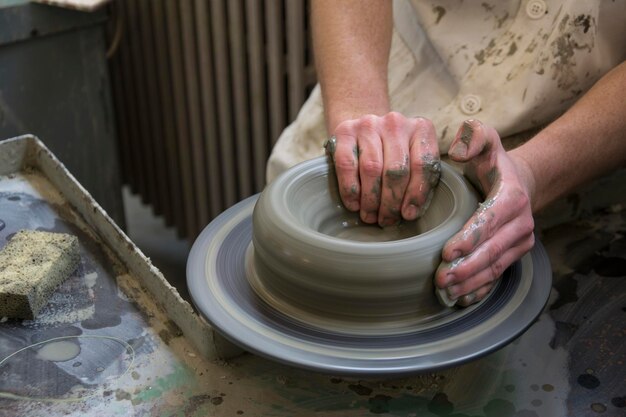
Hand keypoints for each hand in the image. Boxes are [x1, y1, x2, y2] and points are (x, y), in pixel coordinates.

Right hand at [326, 112, 440, 226]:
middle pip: (396, 169)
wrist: (364, 129)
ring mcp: (368, 125)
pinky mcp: (345, 131)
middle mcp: (395, 123)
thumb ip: (419, 178)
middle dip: (391, 202)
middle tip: (386, 220)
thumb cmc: (393, 152)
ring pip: (372, 169)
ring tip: (370, 216)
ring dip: (370, 199)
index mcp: (420, 129)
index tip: (408, 214)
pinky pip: (347, 165)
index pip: (423, 165)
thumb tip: (411, 212)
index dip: (416, 194)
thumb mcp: (413, 158)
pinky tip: (354, 204)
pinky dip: (350, 189)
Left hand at [435, 119, 535, 306]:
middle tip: (440, 280)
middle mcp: (521, 223)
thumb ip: (473, 136)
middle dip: (466, 269)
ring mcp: (520, 242)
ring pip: (495, 267)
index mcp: (512, 196)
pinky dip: (481, 290)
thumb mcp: (485, 140)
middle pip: (491, 251)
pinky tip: (463, 301)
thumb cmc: (492, 163)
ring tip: (447, 293)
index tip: (446, 253)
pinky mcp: (515, 255)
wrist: (520, 182)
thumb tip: (457, 150)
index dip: (469, 239)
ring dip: (471, 283)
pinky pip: (498, 276)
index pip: (489, 221)